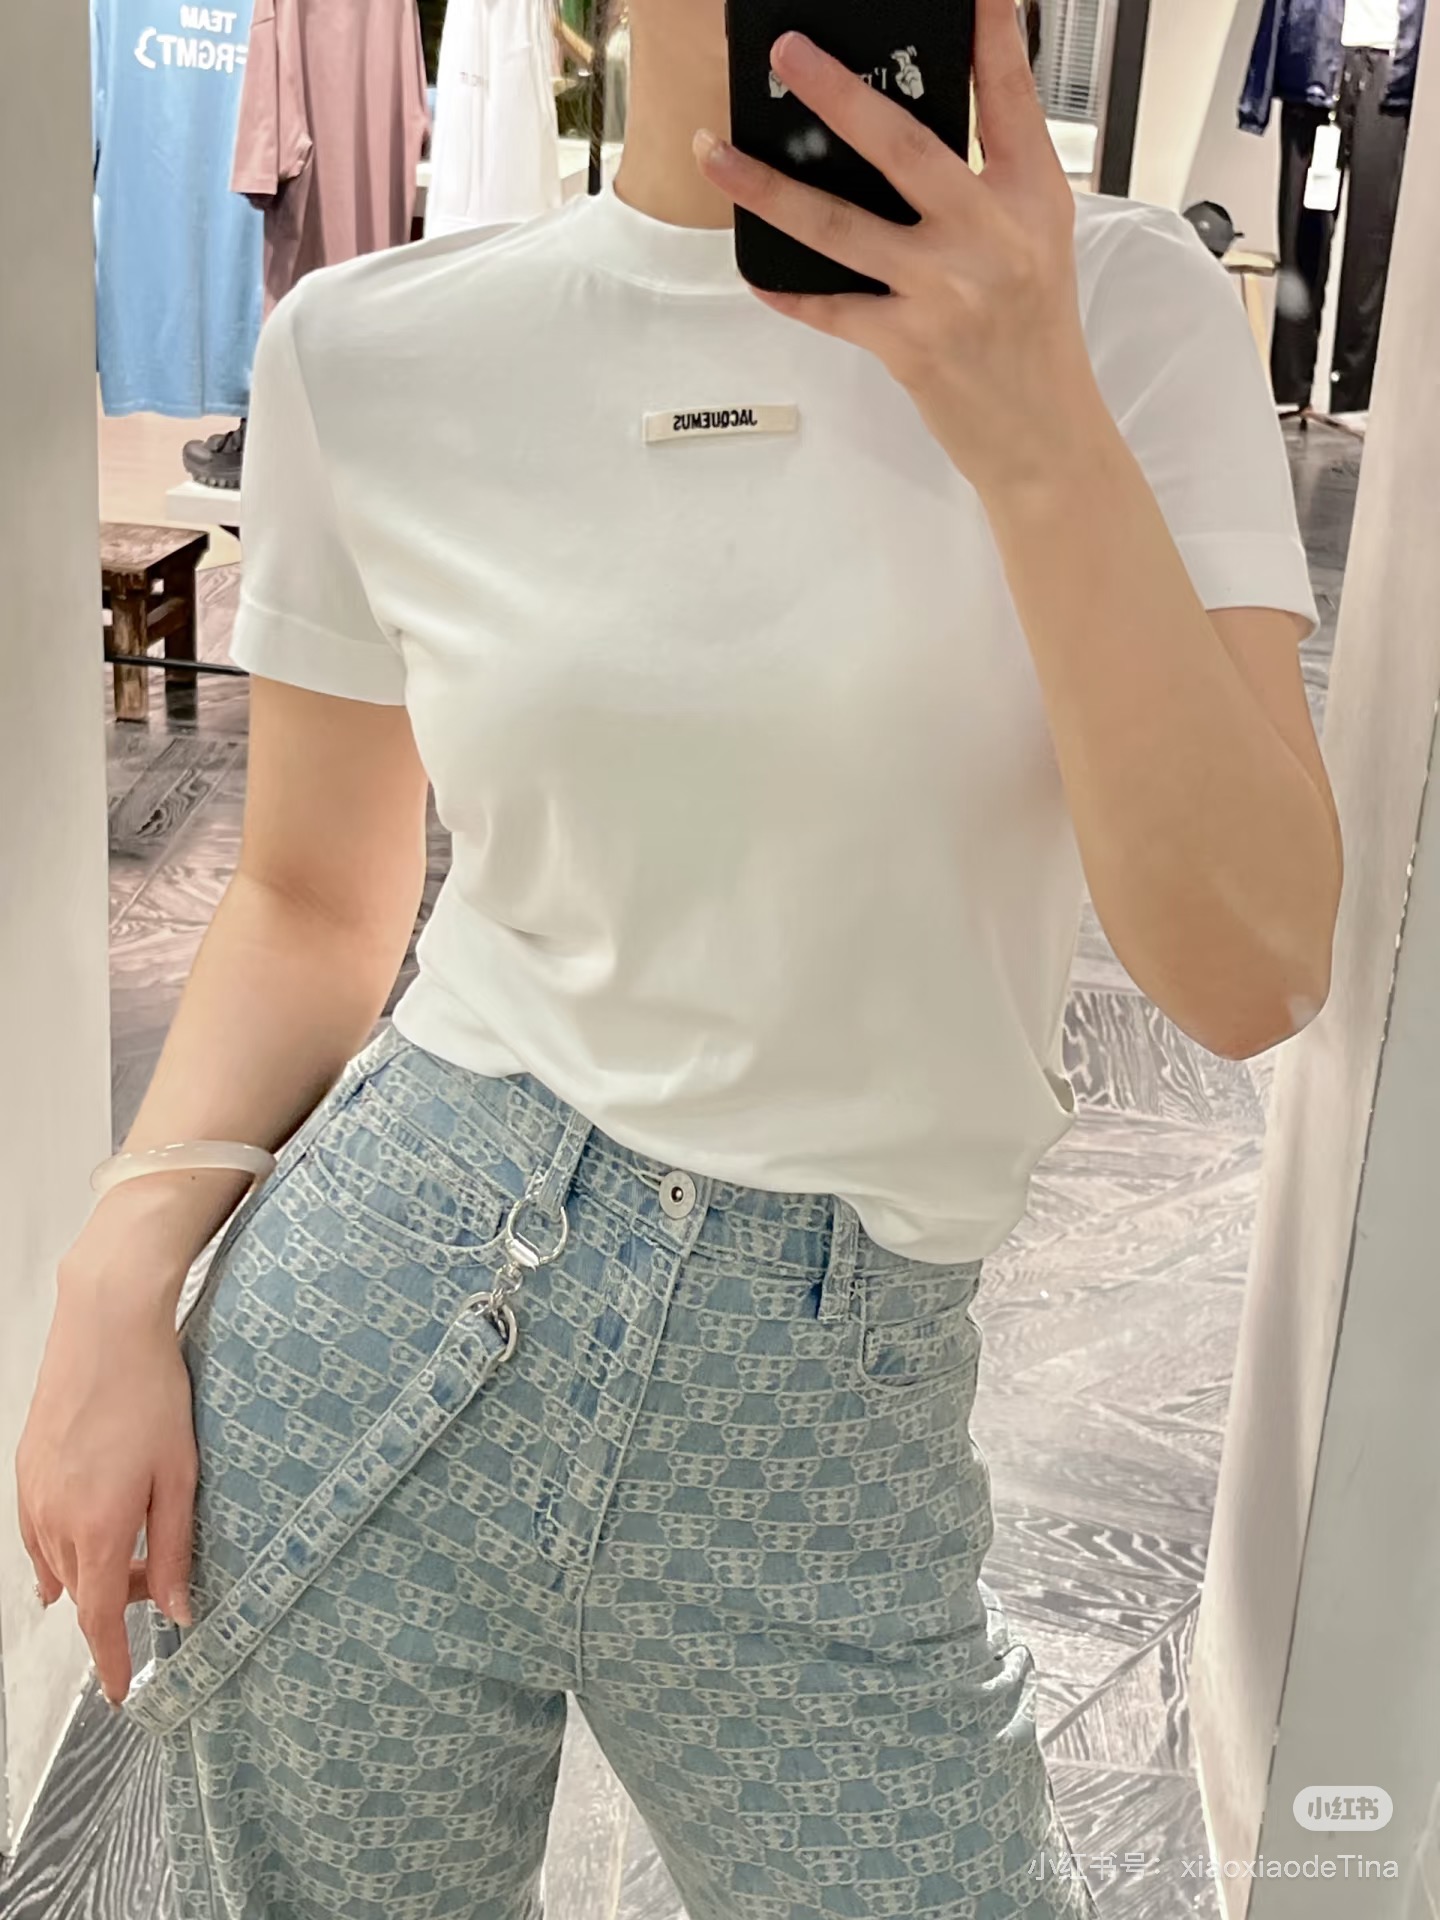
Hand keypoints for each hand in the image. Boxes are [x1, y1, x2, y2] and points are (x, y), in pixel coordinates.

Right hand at [16, 1277, 198, 1705]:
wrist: (106, 1328)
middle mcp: (55, 1521)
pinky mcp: (26, 1468)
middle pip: (80, 1592)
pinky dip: (61, 1547)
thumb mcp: (180, 1476)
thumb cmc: (153, 1395)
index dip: (111, 1661)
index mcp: (98, 1529)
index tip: (120, 1694)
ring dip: (91, 1570)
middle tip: (153, 1582)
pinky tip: (79, 1540)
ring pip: (57, 1562)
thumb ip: (174, 1549)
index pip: (98, 1620)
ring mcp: (34, 1494)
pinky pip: (38, 1531)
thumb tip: (178, 1612)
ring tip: (129, 1547)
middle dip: (113, 1603)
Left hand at [693, 0, 1107, 497]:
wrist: (1043, 436)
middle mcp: (990, 236)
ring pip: (840, 225)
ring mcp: (946, 290)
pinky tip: (755, 270)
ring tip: (716, 153)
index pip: (1009, 97)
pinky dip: (788, 290)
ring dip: (769, 188)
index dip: (989, 33)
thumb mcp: (1036, 242)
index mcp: (1031, 199)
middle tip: (787, 53)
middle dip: (837, 95)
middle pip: (903, 147)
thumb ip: (992, 180)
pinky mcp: (910, 343)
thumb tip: (915, 129)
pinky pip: (831, 307)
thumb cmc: (1034, 335)